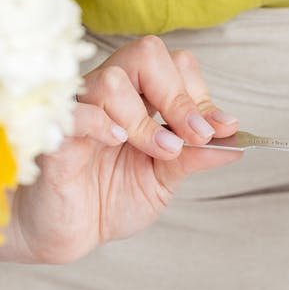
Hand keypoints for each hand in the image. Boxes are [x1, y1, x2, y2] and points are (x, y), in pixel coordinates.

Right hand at [0, 36, 241, 263]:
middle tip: (190, 136)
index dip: (198, 94)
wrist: (66, 235)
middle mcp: (109, 98)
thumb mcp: (162, 181)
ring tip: (157, 152)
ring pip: (112, 81)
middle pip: (145, 54)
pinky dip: (102, 123)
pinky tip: (117, 142)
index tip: (217, 130)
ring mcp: (81, 113)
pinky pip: (76, 113)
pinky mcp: (54, 137)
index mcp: (138, 101)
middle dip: (178, 95)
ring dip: (143, 118)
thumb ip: (193, 158)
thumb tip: (233, 142)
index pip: (174, 66)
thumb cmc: (106, 202)